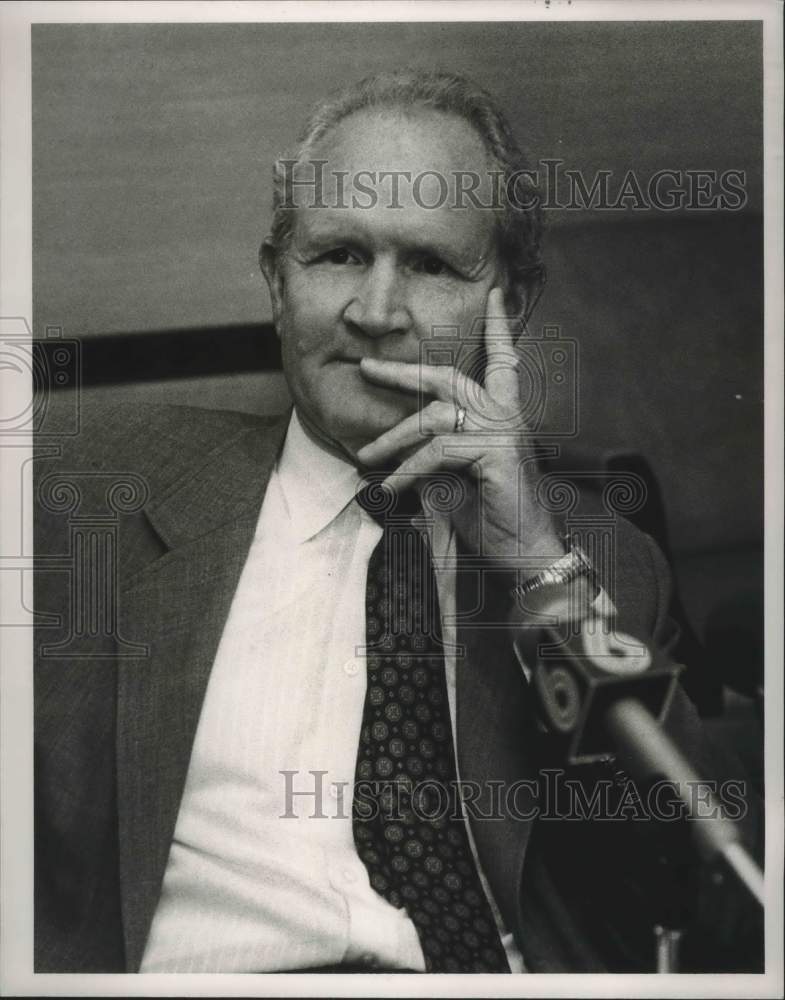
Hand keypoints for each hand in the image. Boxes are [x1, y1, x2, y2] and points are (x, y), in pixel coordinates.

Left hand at [355, 287, 562, 570]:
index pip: (501, 362)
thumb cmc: (496, 519)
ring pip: (432, 418)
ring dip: (393, 439)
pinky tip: (391, 489)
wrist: (527, 553)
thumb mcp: (460, 482)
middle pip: (447, 378)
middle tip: (367, 366)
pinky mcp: (496, 452)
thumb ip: (440, 459)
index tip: (493, 295)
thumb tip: (404, 452)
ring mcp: (503, 431)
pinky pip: (438, 451)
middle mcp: (506, 415)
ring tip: (366, 458)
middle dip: (403, 371)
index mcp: (504, 416)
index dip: (497, 329)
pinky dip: (408, 470)